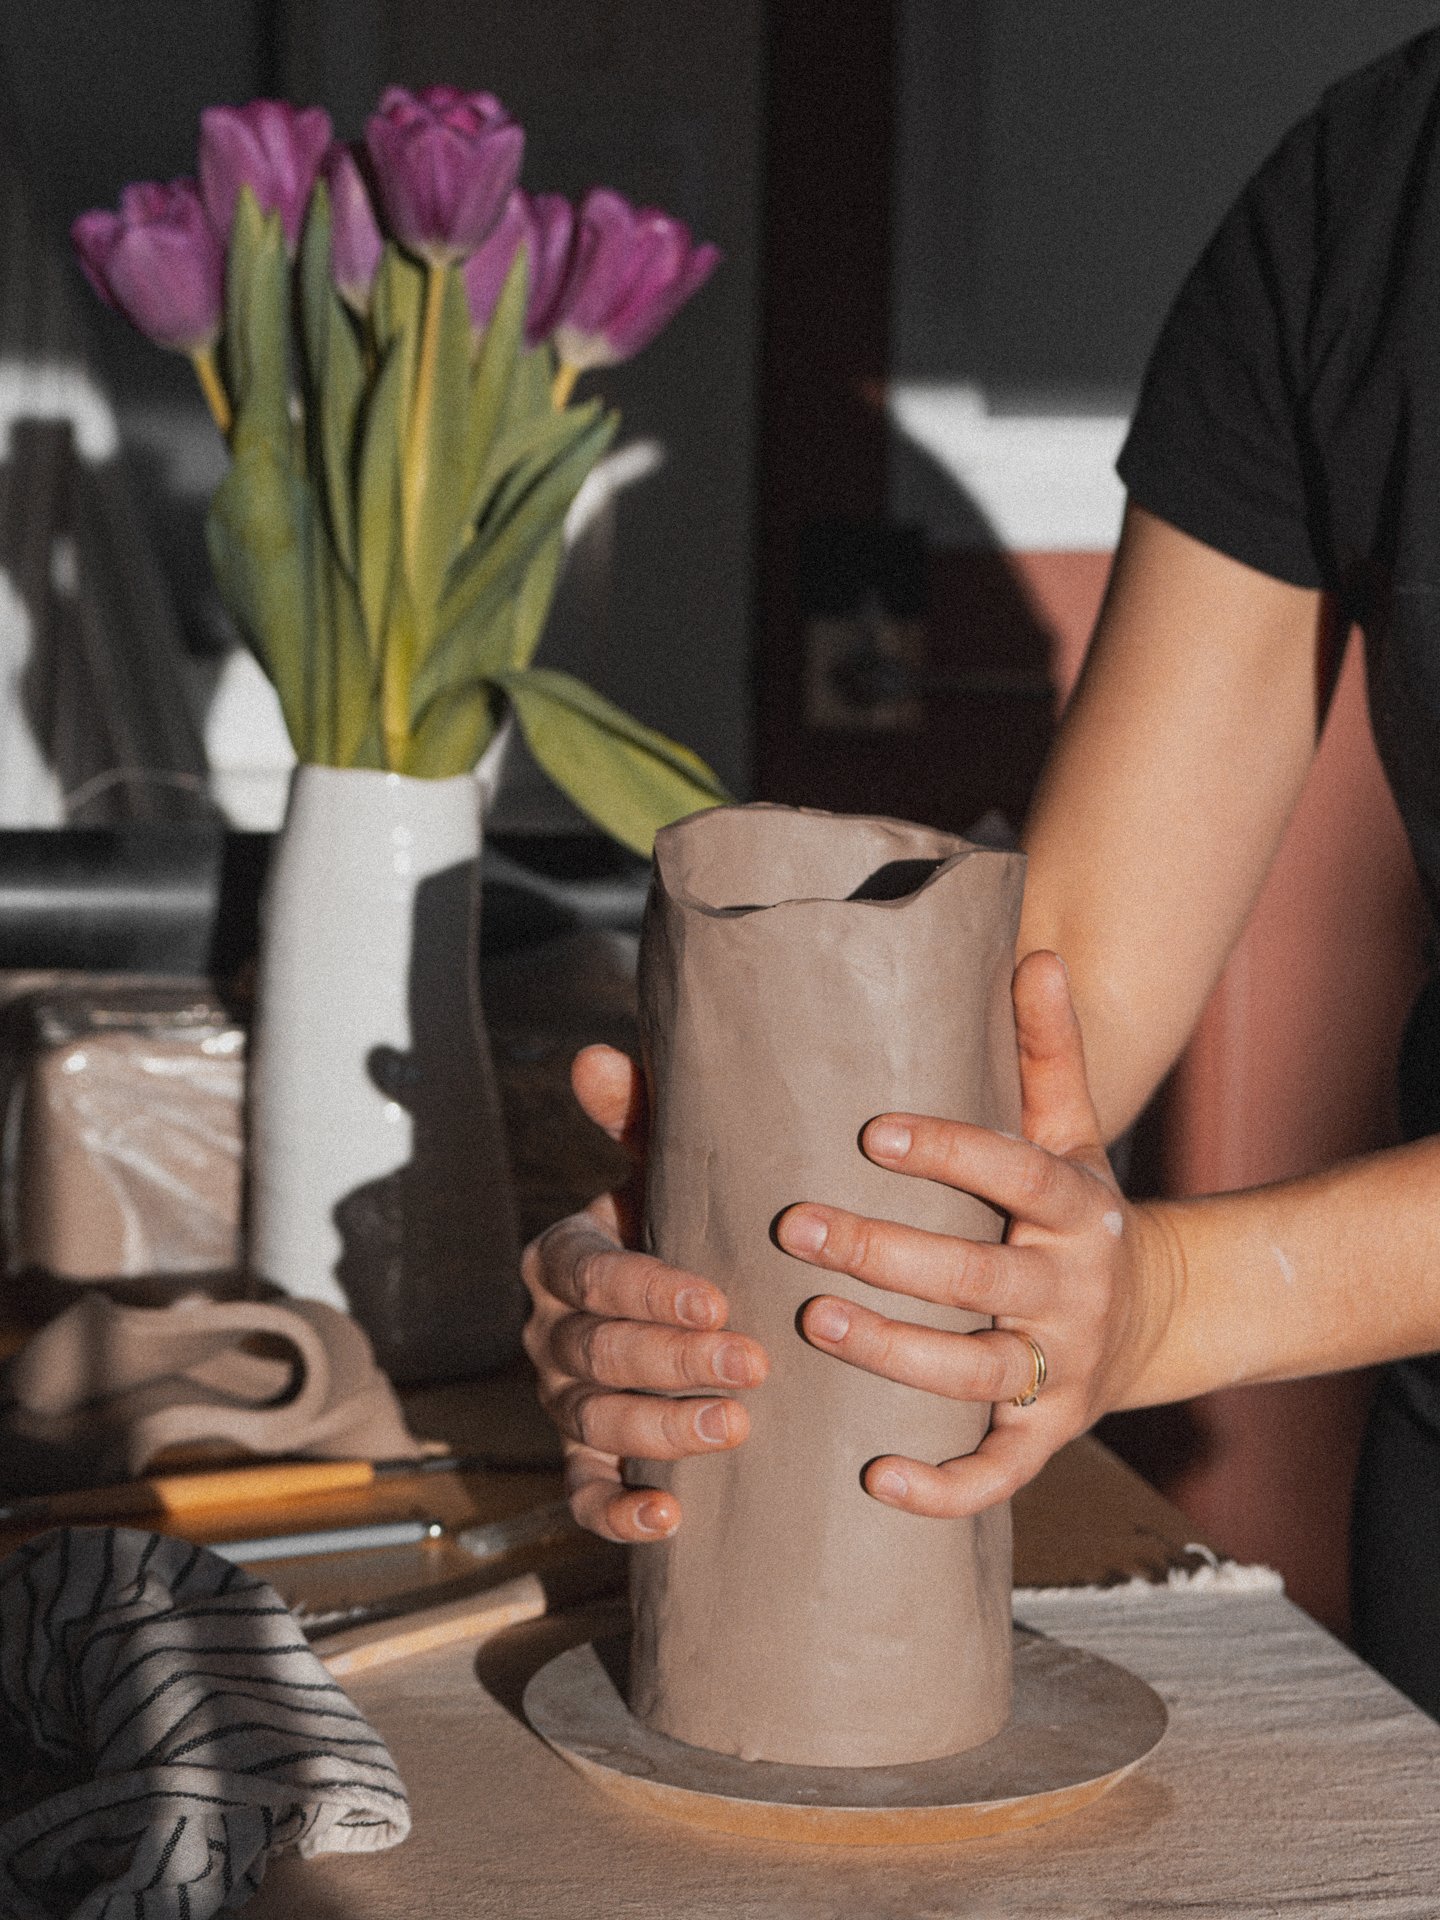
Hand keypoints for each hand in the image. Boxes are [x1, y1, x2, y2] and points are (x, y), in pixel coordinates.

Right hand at [521, 1044, 768, 1541]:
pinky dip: (618, 1514)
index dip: (646, 1289)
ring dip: (661, 1431)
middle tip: (751, 1362)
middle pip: (597, 1353)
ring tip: (736, 1429)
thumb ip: (638, 1116)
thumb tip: (594, 1057)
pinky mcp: (585, 1462)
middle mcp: (551, 1332)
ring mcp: (564, 1402)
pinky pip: (583, 1496)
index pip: (589, 1273)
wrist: (694, 1299)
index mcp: (562, 1255)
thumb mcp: (667, 1166)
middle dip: (672, 1361)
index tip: (716, 1298)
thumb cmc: (688, 1220)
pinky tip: (669, 1520)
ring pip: (593, 1423)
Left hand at [774, 949, 1175, 1517]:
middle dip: (888, 1256)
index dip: (950, 1154)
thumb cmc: (1075, 1211)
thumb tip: (1031, 948)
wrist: (1154, 1319)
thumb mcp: (1071, 1131)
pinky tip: (874, 1481)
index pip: (1016, 1173)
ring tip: (813, 1322)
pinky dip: (945, 1487)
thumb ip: (1044, 1051)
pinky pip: (999, 1472)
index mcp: (1076, 1208)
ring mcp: (1064, 1370)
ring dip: (896, 1354)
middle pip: (980, 1278)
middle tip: (799, 1228)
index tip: (870, 1132)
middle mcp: (1075, 1290)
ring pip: (978, 1372)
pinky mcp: (1049, 1436)